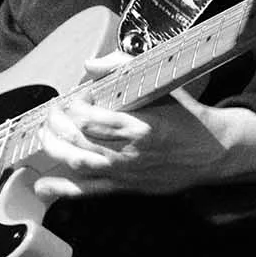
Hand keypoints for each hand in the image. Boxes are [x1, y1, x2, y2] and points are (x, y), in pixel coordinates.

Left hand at [33, 53, 255, 201]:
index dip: (75, 105)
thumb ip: (124, 68)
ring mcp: (127, 172)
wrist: (213, 150)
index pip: (90, 118)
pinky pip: (90, 191)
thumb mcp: (161, 84)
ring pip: (79, 164)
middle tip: (53, 112)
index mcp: (140, 125)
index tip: (78, 95)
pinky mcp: (127, 187)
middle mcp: (130, 152)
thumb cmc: (186, 115)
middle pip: (79, 140)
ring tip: (45, 135)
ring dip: (55, 149)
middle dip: (57, 124)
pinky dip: (63, 190)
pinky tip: (43, 186)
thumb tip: (90, 65)